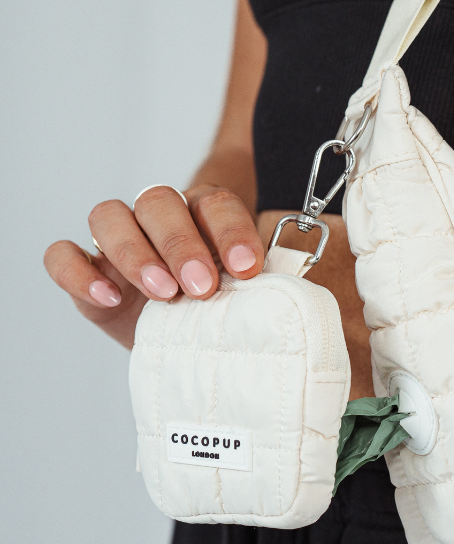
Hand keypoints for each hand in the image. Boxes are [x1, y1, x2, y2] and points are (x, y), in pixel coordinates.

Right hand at [44, 185, 264, 348]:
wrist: (188, 342)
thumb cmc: (222, 309)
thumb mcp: (247, 295)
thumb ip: (265, 286)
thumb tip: (299, 294)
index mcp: (204, 214)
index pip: (215, 203)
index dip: (231, 230)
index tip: (247, 268)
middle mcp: (158, 218)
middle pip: (158, 201)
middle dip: (181, 243)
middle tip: (201, 286)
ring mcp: (117, 241)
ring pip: (109, 216)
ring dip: (134, 252)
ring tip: (162, 294)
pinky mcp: (87, 270)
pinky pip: (63, 256)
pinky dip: (78, 273)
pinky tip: (108, 297)